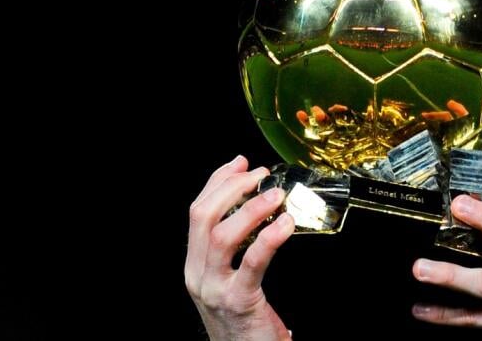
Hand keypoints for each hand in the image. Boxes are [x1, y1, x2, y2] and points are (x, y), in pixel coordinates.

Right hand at [185, 156, 294, 340]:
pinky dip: (270, 238)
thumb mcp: (231, 275)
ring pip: (222, 235)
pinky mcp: (238, 301)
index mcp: (194, 264)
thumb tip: (254, 200)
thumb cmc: (244, 317)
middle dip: (232, 187)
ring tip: (276, 195)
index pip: (197, 211)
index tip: (241, 163)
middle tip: (261, 175)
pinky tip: (286, 225)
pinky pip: (252, 262)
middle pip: (203, 216)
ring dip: (250, 208)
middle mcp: (197, 274)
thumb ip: (237, 242)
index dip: (218, 181)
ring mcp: (214, 288)